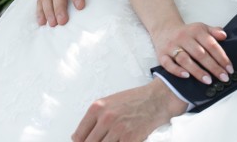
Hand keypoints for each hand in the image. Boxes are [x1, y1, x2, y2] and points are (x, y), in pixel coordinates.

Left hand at [72, 78, 186, 141]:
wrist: (158, 99)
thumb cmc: (135, 100)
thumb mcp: (110, 102)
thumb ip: (95, 118)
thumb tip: (79, 137)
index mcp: (97, 108)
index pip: (78, 136)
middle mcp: (105, 118)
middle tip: (102, 140)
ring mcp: (118, 129)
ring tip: (114, 139)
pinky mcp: (130, 139)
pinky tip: (121, 140)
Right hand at [153, 21, 232, 84]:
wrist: (165, 29)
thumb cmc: (188, 33)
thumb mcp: (201, 28)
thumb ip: (213, 32)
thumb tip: (224, 36)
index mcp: (196, 30)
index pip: (211, 44)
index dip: (222, 57)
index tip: (230, 69)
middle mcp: (183, 38)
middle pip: (200, 54)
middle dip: (213, 67)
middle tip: (223, 78)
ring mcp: (172, 47)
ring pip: (185, 59)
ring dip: (197, 71)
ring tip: (208, 81)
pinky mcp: (162, 55)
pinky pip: (168, 64)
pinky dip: (177, 71)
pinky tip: (186, 77)